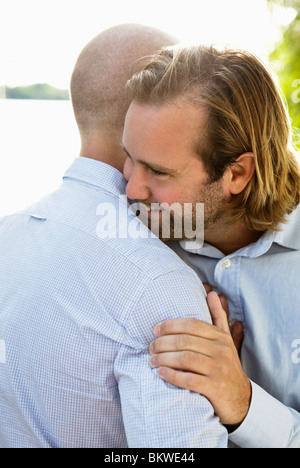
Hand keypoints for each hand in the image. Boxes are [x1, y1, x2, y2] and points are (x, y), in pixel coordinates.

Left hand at [149, 291, 250, 425]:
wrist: (242, 399)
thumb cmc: (227, 366)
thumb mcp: (226, 340)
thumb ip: (218, 316)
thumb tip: (212, 293)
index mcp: (220, 337)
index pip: (192, 325)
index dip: (171, 325)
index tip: (156, 329)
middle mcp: (221, 351)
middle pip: (185, 341)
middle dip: (163, 342)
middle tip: (150, 346)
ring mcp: (218, 369)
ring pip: (185, 358)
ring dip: (164, 358)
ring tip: (152, 360)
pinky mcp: (215, 388)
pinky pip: (189, 379)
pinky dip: (172, 375)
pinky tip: (161, 372)